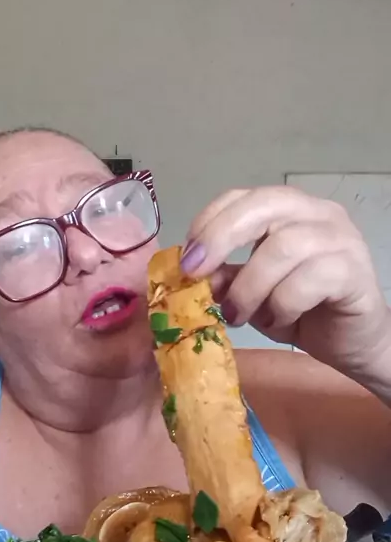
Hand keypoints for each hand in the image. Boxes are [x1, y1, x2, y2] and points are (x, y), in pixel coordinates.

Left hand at [181, 186, 390, 384]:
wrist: (352, 344)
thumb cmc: (302, 311)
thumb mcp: (252, 294)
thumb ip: (227, 277)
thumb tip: (193, 273)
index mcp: (289, 210)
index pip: (243, 197)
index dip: (209, 222)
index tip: (186, 259)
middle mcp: (318, 213)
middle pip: (264, 205)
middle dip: (221, 238)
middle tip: (196, 274)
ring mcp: (341, 239)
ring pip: (283, 246)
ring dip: (250, 286)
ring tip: (239, 314)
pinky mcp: (354, 272)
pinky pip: (309, 279)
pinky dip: (282, 303)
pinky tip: (276, 320)